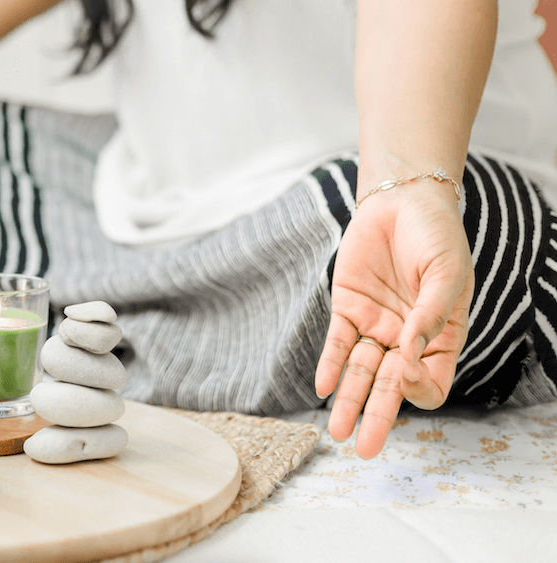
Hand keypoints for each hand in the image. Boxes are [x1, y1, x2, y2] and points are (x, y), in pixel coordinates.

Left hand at [315, 181, 473, 458]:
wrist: (403, 202)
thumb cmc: (436, 237)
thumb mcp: (447, 274)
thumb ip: (429, 316)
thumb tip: (409, 357)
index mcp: (440, 337)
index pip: (430, 381)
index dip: (419, 388)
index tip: (407, 373)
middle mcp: (406, 339)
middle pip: (390, 388)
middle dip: (377, 417)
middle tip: (363, 449)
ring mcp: (376, 326)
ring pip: (359, 372)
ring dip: (348, 401)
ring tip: (336, 431)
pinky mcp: (348, 308)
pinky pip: (337, 344)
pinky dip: (329, 365)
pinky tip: (323, 388)